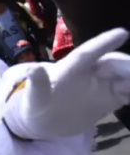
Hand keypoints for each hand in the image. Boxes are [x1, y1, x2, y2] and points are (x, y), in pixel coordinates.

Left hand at [3, 28, 129, 139]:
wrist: (44, 122)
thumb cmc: (36, 103)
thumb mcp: (34, 97)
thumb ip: (37, 85)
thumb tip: (33, 70)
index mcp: (70, 69)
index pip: (88, 53)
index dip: (103, 43)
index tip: (122, 33)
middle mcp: (89, 73)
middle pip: (112, 65)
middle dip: (127, 66)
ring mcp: (101, 85)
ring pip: (124, 77)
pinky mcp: (110, 99)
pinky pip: (128, 93)